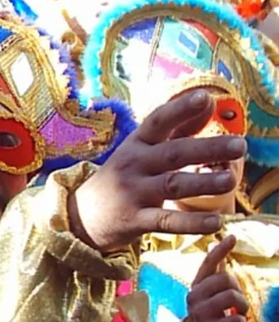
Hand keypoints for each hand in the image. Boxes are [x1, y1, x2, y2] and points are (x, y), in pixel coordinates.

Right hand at [69, 90, 245, 251]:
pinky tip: (216, 223)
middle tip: (239, 144)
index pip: (158, 121)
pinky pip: (166, 222)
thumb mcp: (141, 149)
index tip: (205, 98)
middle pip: (173, 154)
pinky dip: (191, 223)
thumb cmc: (122, 177)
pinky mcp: (135, 221)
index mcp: (137, 144)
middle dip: (207, 148)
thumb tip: (210, 102)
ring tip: (230, 180)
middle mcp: (134, 165)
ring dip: (203, 183)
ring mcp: (133, 193)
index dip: (180, 109)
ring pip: (172, 186)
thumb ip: (177, 128)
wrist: (82, 216)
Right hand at [181, 235, 247, 321]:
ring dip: (242, 306)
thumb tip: (215, 245)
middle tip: (238, 302)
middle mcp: (194, 297)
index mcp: (196, 287)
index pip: (207, 264)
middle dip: (238, 289)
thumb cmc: (206, 320)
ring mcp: (199, 314)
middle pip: (224, 279)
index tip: (231, 237)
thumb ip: (214, 273)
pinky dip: (240, 321)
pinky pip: (234, 319)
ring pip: (230, 297)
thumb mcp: (208, 295)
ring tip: (240, 314)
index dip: (220, 250)